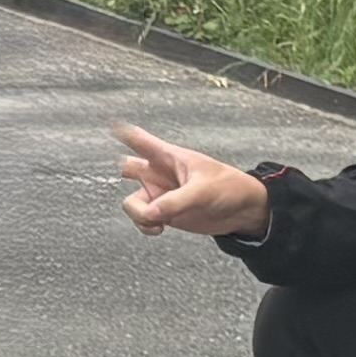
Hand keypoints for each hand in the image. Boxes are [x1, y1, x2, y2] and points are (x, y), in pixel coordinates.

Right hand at [112, 126, 271, 241]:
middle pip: (128, 168)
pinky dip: (145, 225)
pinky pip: (143, 219)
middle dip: (124, 179)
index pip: (142, 141)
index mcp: (170, 158)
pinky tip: (158, 228)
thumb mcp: (202, 192)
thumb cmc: (229, 188)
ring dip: (138, 213)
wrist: (244, 211)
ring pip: (132, 201)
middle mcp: (160, 174)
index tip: (111, 128)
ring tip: (154, 221)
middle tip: (136, 188)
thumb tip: (150, 213)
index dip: (125, 134)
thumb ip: (174, 203)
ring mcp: (162, 194)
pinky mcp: (165, 213)